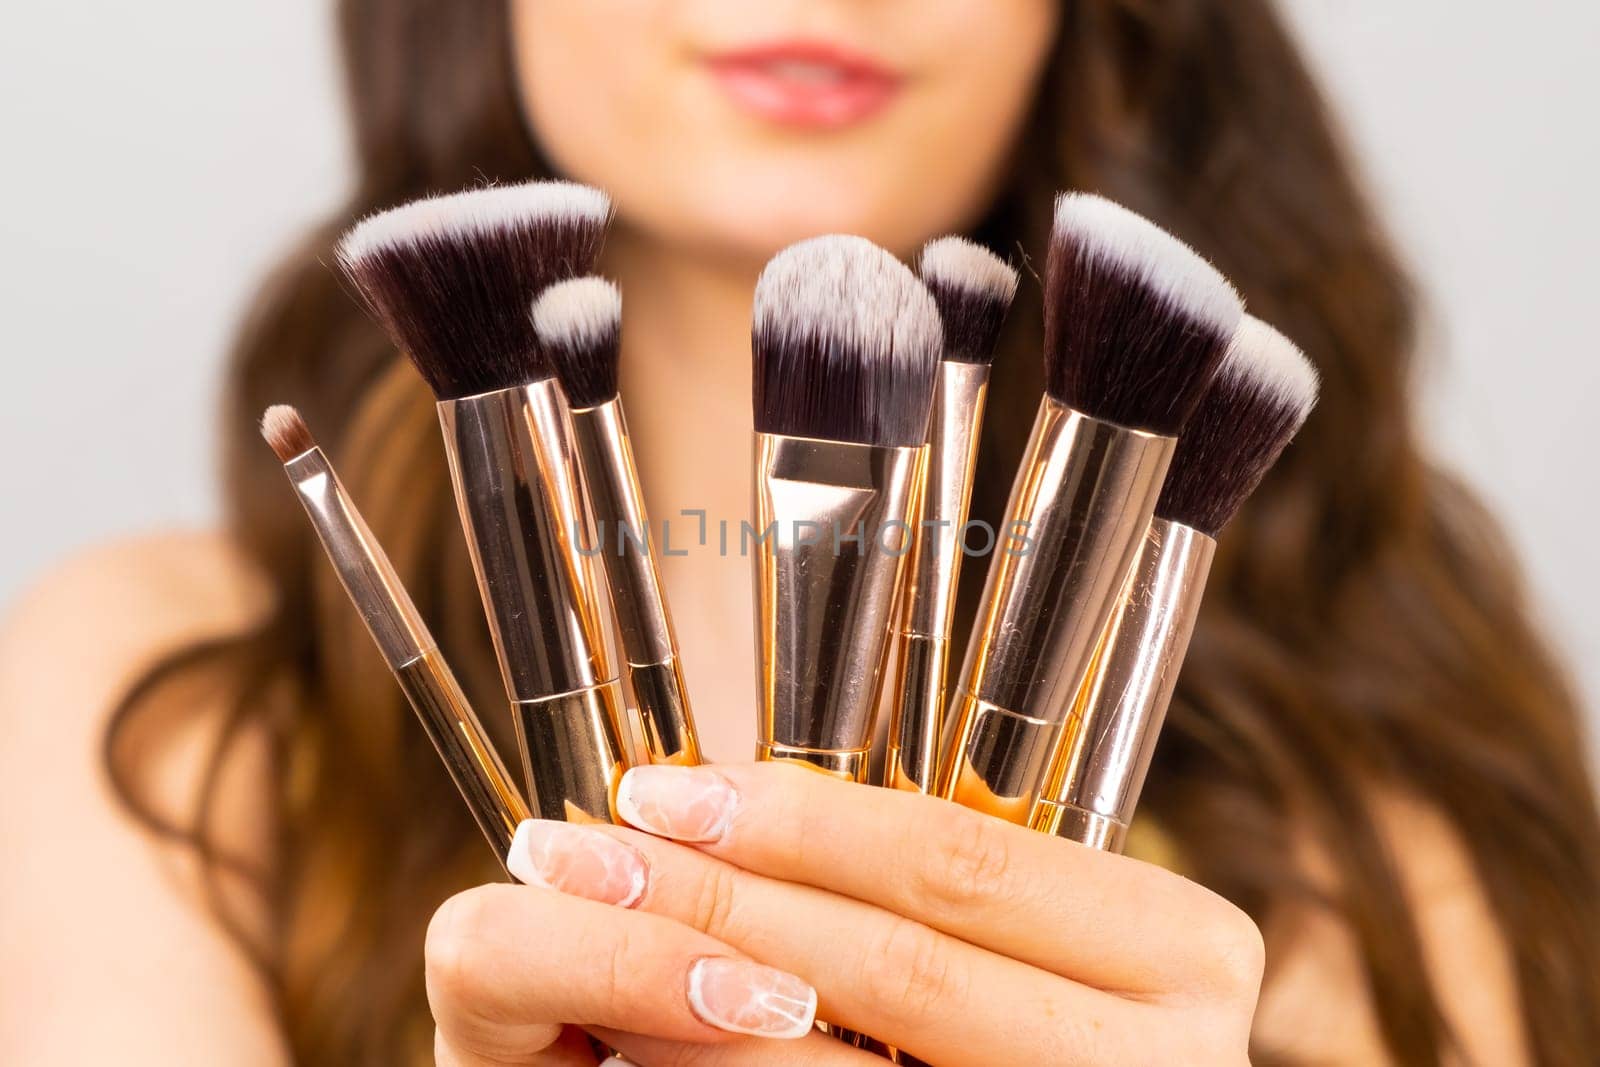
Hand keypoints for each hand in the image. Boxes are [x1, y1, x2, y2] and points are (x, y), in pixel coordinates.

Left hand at [426, 762, 1264, 1065]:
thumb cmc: (1054, 1006)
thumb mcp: (1047, 927)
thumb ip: (956, 873)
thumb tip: (733, 793)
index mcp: (1183, 946)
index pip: (959, 860)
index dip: (801, 820)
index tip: (668, 789)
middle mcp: (1165, 1056)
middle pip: (898, 963)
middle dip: (722, 902)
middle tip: (587, 855)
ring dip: (697, 1004)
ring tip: (597, 939)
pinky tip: (647, 1040)